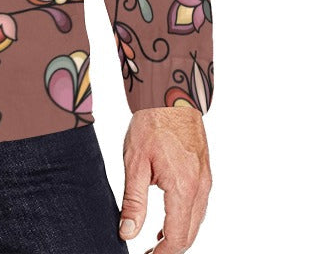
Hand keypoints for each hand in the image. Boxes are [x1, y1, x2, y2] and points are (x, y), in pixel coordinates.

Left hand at [118, 107, 211, 252]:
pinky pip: (198, 205)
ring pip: (196, 221)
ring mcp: (205, 180)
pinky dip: (185, 218)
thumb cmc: (151, 123)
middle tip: (150, 253)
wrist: (171, 95)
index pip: (177, 236)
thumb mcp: (135, 163)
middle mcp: (200, 188)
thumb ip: (133, 201)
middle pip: (190, 233)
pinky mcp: (204, 172)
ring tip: (155, 241)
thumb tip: (128, 231)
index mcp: (183, 188)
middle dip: (171, 248)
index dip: (162, 253)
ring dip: (179, 235)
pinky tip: (168, 218)